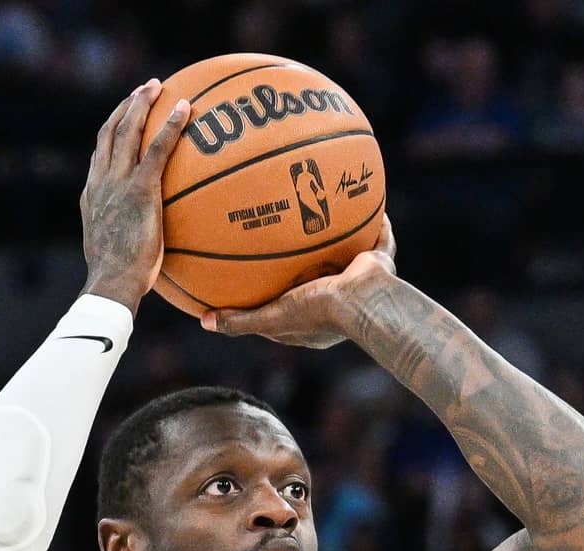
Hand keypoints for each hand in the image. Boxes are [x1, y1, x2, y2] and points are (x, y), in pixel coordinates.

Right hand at [80, 80, 190, 308]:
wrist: (112, 284)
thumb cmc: (117, 282)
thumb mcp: (116, 257)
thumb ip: (127, 243)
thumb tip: (144, 251)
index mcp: (92, 197)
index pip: (99, 157)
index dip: (110, 135)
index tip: (122, 120)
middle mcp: (101, 182)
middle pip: (109, 133)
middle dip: (125, 108)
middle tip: (142, 91)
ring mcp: (118, 183)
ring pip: (127, 131)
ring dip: (141, 104)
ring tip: (157, 87)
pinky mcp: (140, 188)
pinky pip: (158, 148)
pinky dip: (171, 125)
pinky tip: (186, 109)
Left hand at [203, 216, 398, 347]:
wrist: (366, 301)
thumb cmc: (319, 311)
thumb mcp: (272, 318)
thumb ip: (240, 321)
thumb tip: (204, 322)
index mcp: (316, 321)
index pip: (288, 308)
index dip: (273, 296)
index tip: (256, 279)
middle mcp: (340, 303)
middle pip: (317, 278)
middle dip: (305, 262)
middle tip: (287, 240)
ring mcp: (361, 284)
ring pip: (346, 255)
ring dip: (336, 238)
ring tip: (322, 212)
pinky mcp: (379, 264)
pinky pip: (376, 237)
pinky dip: (372, 222)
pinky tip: (358, 195)